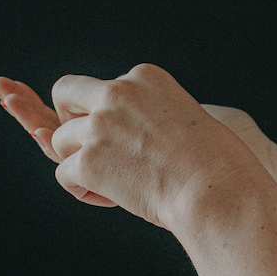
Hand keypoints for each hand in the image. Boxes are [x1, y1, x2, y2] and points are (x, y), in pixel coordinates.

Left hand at [0, 64, 262, 227]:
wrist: (217, 189)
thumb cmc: (215, 164)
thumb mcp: (185, 116)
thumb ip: (149, 114)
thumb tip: (117, 138)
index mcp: (145, 77)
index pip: (106, 87)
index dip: (109, 115)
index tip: (131, 141)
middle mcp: (118, 92)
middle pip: (65, 92)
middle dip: (67, 118)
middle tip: (88, 147)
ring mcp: (99, 125)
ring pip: (59, 140)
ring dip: (80, 161)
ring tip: (112, 182)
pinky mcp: (87, 161)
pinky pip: (64, 174)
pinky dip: (82, 190)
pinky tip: (112, 198)